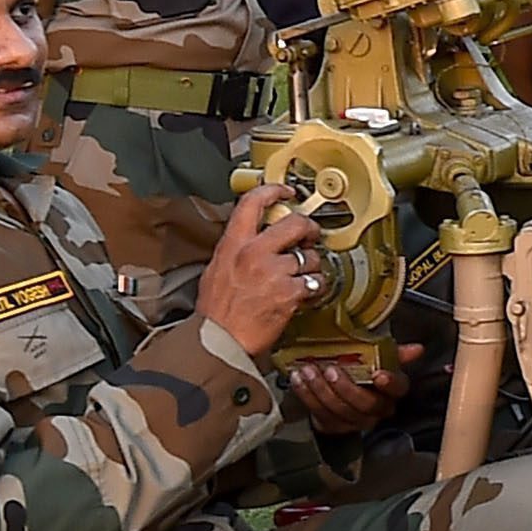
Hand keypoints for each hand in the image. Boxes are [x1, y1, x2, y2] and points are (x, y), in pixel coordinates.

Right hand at [197, 181, 329, 356]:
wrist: (219, 340)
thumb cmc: (216, 312)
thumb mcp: (216, 269)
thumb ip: (235, 250)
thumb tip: (251, 239)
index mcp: (234, 244)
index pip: (253, 202)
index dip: (275, 190)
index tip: (287, 191)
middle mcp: (254, 253)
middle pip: (295, 224)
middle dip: (309, 228)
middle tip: (310, 235)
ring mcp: (274, 272)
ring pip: (310, 257)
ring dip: (312, 266)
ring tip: (302, 275)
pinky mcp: (289, 292)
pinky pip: (314, 282)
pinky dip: (315, 288)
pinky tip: (305, 293)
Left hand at [286, 341, 421, 432]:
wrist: (336, 390)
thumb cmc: (359, 372)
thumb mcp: (376, 359)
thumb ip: (395, 353)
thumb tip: (418, 349)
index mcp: (391, 392)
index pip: (398, 390)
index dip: (390, 383)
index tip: (379, 375)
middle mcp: (376, 411)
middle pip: (365, 404)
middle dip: (346, 387)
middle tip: (331, 369)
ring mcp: (354, 421)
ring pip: (340, 410)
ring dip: (321, 390)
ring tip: (309, 371)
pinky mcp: (333, 426)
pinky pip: (319, 413)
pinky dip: (306, 395)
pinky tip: (299, 380)